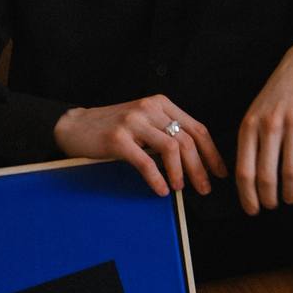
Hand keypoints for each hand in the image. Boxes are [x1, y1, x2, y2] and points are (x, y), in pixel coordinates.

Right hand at [53, 94, 227, 196]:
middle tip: (204, 188)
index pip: (196, 128)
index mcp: (160, 103)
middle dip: (200, 167)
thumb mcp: (142, 122)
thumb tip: (195, 160)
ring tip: (181, 188)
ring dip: (181, 173)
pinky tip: (160, 190)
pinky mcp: (117, 138)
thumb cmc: (110, 128)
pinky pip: (146, 162)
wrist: (73, 126)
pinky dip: (157, 179)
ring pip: (171, 148)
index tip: (219, 172)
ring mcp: (132, 121)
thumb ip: (164, 132)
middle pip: (187, 140)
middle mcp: (148, 108)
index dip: (211, 153)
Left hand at [235, 40, 292, 214]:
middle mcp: (269, 125)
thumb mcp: (255, 112)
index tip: (252, 209)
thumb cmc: (278, 93)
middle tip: (272, 206)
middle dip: (268, 198)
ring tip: (290, 198)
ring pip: (290, 172)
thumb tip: (245, 177)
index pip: (244, 170)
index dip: (247, 195)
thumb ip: (250, 140)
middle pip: (265, 175)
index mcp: (249, 125)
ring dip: (290, 192)